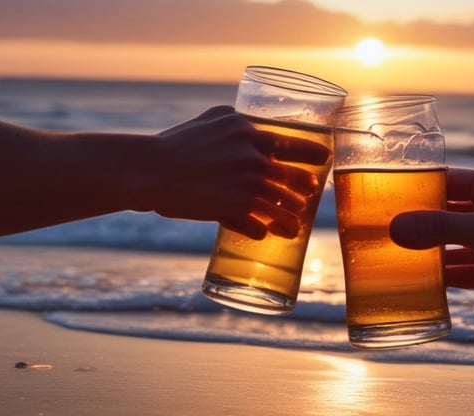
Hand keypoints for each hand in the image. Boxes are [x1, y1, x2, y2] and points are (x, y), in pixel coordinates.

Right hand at [149, 106, 329, 239]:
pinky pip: (261, 224)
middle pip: (294, 177)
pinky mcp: (237, 207)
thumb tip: (255, 128)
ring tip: (294, 225)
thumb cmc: (175, 144)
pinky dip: (266, 231)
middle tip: (311, 193)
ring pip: (283, 205)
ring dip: (291, 217)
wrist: (148, 169)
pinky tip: (268, 236)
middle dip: (305, 188)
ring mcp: (248, 182)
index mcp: (249, 131)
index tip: (324, 159)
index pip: (293, 143)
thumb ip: (237, 124)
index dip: (313, 154)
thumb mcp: (211, 120)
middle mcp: (254, 156)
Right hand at [389, 168, 473, 302]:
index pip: (443, 180)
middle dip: (418, 224)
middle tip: (384, 231)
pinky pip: (463, 269)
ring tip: (396, 260)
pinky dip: (446, 277)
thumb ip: (438, 228)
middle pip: (444, 214)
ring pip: (452, 244)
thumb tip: (394, 229)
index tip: (385, 196)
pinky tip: (423, 284)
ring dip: (430, 253)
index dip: (415, 187)